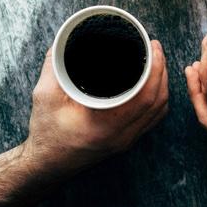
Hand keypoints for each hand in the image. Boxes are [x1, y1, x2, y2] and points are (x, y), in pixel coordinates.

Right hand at [26, 40, 168, 167]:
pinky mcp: (125, 141)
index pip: (145, 97)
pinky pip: (152, 120)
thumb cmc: (45, 133)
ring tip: (157, 61)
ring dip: (162, 84)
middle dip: (162, 71)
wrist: (46, 165)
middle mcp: (121, 136)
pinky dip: (157, 99)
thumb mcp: (45, 96)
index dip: (156, 69)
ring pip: (158, 111)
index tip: (153, 47)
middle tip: (155, 47)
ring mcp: (126, 141)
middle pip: (158, 102)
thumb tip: (63, 41)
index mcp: (106, 125)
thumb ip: (55, 66)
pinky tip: (153, 84)